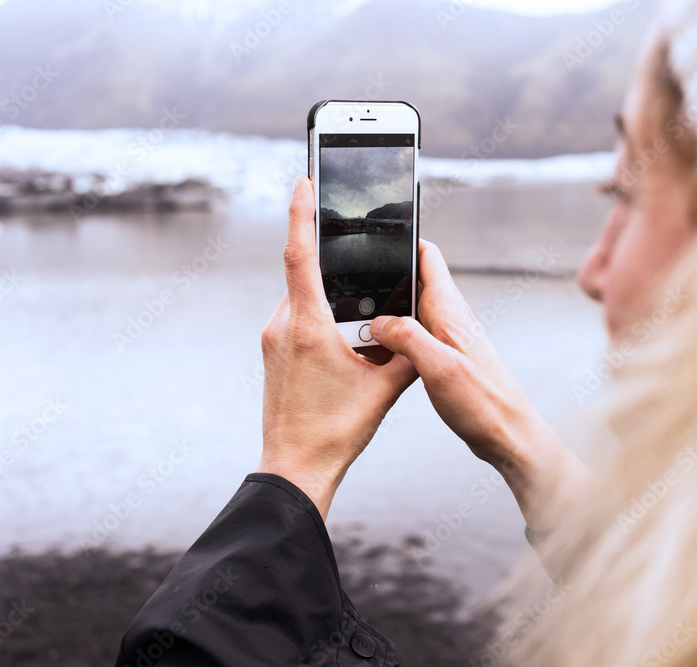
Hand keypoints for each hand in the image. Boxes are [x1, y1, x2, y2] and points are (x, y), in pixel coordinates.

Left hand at [257, 176, 417, 519]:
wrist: (296, 466)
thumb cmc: (335, 431)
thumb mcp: (385, 388)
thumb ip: (408, 352)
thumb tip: (424, 329)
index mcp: (308, 326)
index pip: (300, 254)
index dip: (301, 212)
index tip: (304, 179)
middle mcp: (282, 326)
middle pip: (305, 275)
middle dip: (330, 259)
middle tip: (350, 243)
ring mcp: (272, 340)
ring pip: (302, 299)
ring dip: (328, 295)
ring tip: (356, 313)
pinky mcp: (272, 354)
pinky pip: (297, 319)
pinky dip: (320, 316)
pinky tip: (343, 340)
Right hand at [370, 241, 589, 527]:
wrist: (508, 436)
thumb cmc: (485, 404)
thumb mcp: (439, 368)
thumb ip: (407, 337)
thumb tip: (378, 321)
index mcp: (449, 310)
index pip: (427, 256)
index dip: (404, 239)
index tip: (377, 231)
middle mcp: (449, 318)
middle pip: (412, 281)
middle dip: (383, 276)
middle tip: (351, 281)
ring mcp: (447, 337)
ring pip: (409, 309)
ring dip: (385, 309)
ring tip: (356, 319)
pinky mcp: (444, 357)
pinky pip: (412, 335)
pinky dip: (392, 336)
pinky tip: (378, 351)